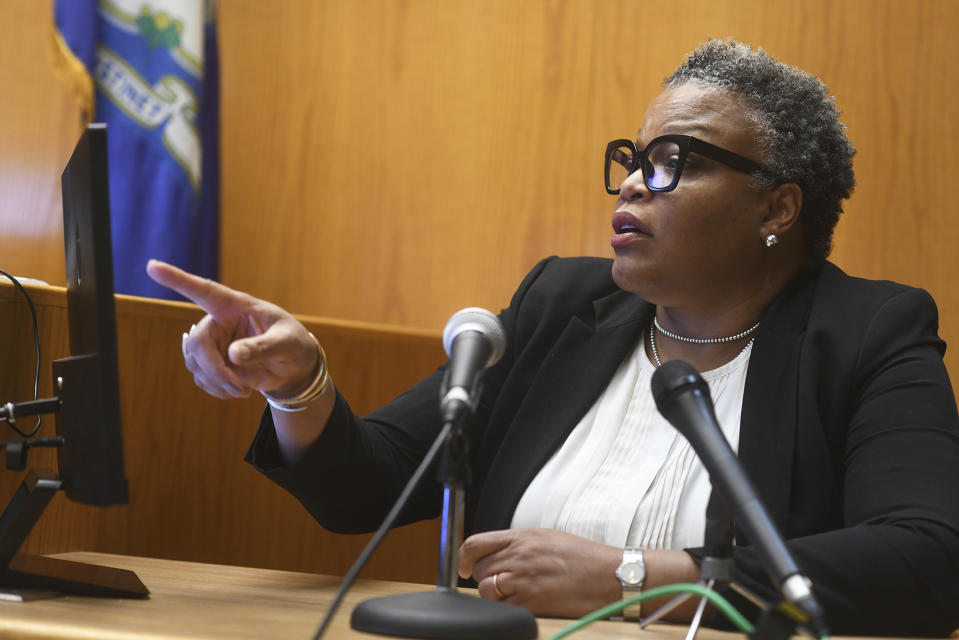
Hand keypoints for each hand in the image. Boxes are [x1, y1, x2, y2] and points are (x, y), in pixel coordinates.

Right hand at [146, 259, 318, 398]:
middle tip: (237, 387)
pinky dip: (217, 389)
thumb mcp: (287, 343)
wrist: (294, 365)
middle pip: (197, 342)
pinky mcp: (213, 364)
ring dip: (216, 382)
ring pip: (195, 363)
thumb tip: (233, 355)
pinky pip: (202, 378)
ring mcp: (214, 344)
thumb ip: (262, 347)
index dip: (177, 279)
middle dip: (214, 368)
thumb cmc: (294, 343)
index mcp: (236, 306)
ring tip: (242, 390)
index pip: (204, 290)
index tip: (152, 266)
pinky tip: (236, 390)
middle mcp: (219, 322)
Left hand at [458, 528, 621, 617]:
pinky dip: (507, 609)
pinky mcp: (532, 601)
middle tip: (499, 583)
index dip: (464, 557)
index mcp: (522, 537)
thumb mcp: (547, 538)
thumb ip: (519, 544)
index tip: (464, 567)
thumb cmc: (583, 557)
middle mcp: (519, 555)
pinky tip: (523, 604)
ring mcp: (524, 579)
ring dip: (494, 596)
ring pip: (486, 590)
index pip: (476, 543)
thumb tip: (498, 553)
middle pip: (479, 569)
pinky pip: (503, 608)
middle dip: (484, 578)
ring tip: (513, 595)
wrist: (608, 574)